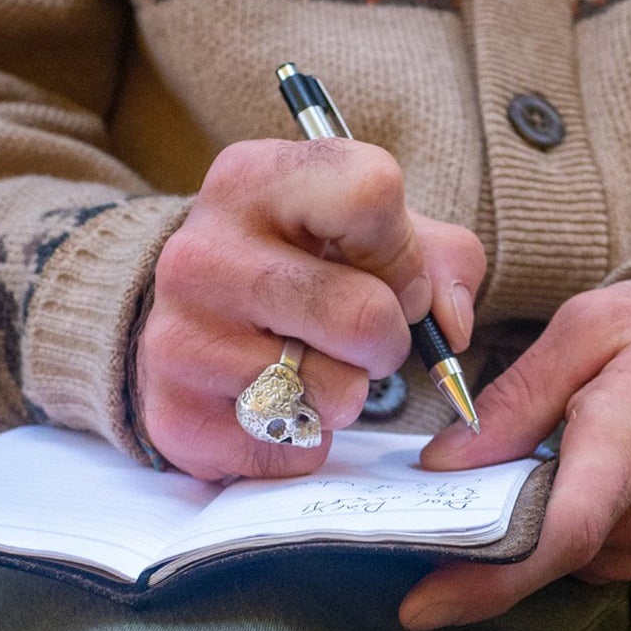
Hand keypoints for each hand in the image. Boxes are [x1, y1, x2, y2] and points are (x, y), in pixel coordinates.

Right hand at [138, 138, 484, 480]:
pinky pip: (296, 451)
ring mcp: (180, 338)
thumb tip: (451, 328)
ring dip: (348, 394)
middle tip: (358, 338)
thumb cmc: (299, 269)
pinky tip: (277, 406)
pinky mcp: (178, 418)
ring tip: (310, 368)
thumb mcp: (368, 232)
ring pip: (335, 393)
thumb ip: (440, 260)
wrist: (191, 325)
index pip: (371, 193)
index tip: (389, 276)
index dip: (404, 252)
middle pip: (364, 315)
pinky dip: (306, 441)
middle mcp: (201, 253)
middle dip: (388, 341)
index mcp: (252, 180)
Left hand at [398, 278, 630, 629]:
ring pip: (548, 560)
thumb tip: (443, 462)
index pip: (560, 535)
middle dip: (464, 556)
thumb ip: (514, 398)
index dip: (487, 579)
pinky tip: (501, 496)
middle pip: (540, 560)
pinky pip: (568, 555)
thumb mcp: (585, 328)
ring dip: (494, 540)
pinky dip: (525, 534)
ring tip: (448, 497)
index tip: (421, 604)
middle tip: (396, 532)